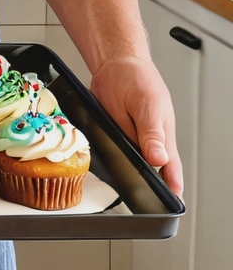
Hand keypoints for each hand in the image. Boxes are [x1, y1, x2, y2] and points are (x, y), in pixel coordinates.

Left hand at [89, 54, 182, 195]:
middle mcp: (146, 141)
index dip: (170, 189)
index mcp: (162, 138)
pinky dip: (103, 155)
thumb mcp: (148, 106)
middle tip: (133, 194)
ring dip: (118, 170)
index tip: (165, 206)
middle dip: (140, 184)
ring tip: (112, 176)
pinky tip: (97, 157)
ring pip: (125, 163)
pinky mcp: (111, 134)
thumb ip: (152, 134)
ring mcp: (128, 138)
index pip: (171, 171)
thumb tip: (160, 159)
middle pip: (147, 172)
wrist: (113, 63)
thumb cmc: (138, 79)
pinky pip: (108, 150)